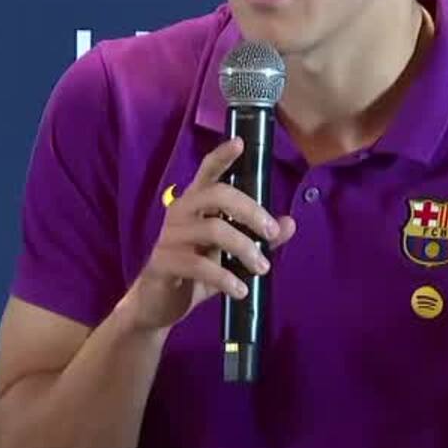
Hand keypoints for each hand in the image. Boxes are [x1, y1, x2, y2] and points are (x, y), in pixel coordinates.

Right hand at [122, 137, 297, 332]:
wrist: (158, 304)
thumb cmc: (195, 271)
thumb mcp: (230, 255)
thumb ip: (258, 238)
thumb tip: (289, 224)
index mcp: (195, 204)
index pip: (207, 172)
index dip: (222, 156)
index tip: (240, 143)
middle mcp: (180, 212)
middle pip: (218, 195)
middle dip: (251, 211)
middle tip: (271, 233)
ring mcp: (169, 237)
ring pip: (213, 230)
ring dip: (245, 249)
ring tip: (262, 269)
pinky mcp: (163, 263)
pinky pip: (199, 265)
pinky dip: (226, 278)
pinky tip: (240, 290)